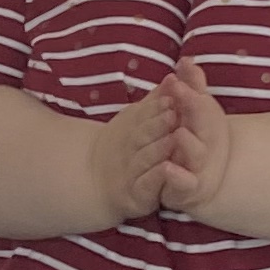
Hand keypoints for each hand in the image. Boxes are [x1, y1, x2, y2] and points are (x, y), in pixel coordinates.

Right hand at [87, 81, 181, 225]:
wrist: (96, 181)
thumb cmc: (126, 146)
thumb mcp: (137, 120)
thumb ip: (155, 101)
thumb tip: (173, 75)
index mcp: (132, 128)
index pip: (143, 115)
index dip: (156, 107)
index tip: (170, 97)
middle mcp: (129, 148)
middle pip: (142, 135)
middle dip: (157, 123)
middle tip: (173, 113)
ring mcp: (131, 172)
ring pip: (145, 159)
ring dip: (158, 148)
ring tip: (174, 139)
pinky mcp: (136, 195)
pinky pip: (146, 185)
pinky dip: (156, 178)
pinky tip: (168, 170)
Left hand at [155, 60, 232, 218]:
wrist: (199, 181)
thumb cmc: (195, 140)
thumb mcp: (193, 111)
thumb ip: (190, 85)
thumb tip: (186, 58)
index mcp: (207, 121)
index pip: (202, 102)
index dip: (191, 90)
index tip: (177, 79)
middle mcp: (207, 142)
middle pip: (203, 123)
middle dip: (192, 106)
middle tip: (179, 91)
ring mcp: (199, 165)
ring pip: (197, 154)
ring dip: (188, 142)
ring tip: (179, 132)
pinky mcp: (189, 188)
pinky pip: (186, 183)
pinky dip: (178, 177)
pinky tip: (167, 168)